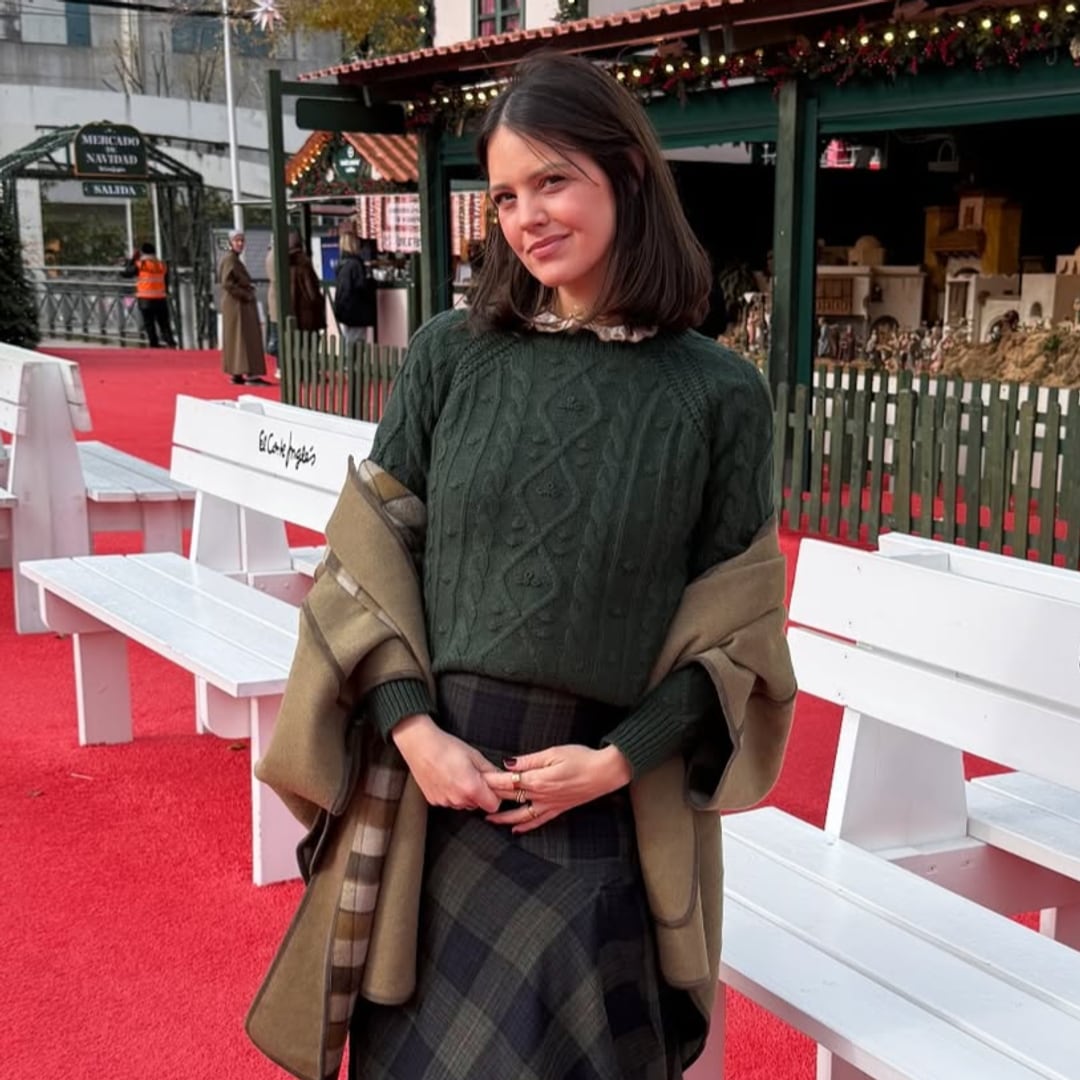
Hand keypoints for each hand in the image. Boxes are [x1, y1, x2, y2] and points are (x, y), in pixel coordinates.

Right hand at [391, 714, 500, 812]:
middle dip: (480, 793)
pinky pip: (450, 801)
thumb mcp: (474, 755)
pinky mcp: (434, 801)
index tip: (492, 784)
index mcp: (471, 788)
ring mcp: (445, 802)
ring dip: (465, 794)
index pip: (494, 805)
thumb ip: (491, 771)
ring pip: (464, 803)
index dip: (495, 795)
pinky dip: (451, 793)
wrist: (419, 744)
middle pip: (478, 805)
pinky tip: (446, 777)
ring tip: (457, 773)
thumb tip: (506, 779)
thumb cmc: (446, 746)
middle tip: (473, 774)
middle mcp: (458, 799)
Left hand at [484, 744, 631, 833]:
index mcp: (537, 779)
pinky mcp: (558, 809)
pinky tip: (516, 830)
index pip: (507, 781)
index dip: (489, 781)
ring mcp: (550, 804)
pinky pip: (538, 820)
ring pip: (521, 814)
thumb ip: (529, 760)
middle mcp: (541, 795)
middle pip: (510, 798)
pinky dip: (525, 826)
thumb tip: (508, 763)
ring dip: (503, 817)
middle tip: (473, 800)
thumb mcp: (553, 752)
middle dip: (491, 798)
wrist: (605, 772)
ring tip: (488, 819)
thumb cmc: (581, 758)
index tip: (474, 780)